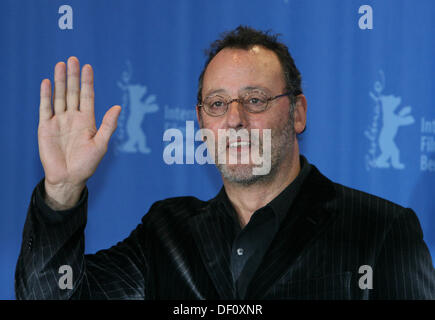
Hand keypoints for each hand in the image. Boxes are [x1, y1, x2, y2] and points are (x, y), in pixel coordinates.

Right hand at [38, 56, 120, 208]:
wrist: (68, 178)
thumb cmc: (87, 164)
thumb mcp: (101, 144)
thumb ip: (108, 125)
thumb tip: (118, 106)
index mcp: (87, 121)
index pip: (87, 96)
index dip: (88, 82)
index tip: (88, 67)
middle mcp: (73, 118)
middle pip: (73, 92)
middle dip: (73, 76)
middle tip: (73, 59)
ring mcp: (59, 121)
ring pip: (60, 96)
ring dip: (60, 81)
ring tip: (60, 65)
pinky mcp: (46, 127)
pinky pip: (45, 108)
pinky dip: (46, 96)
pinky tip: (47, 83)